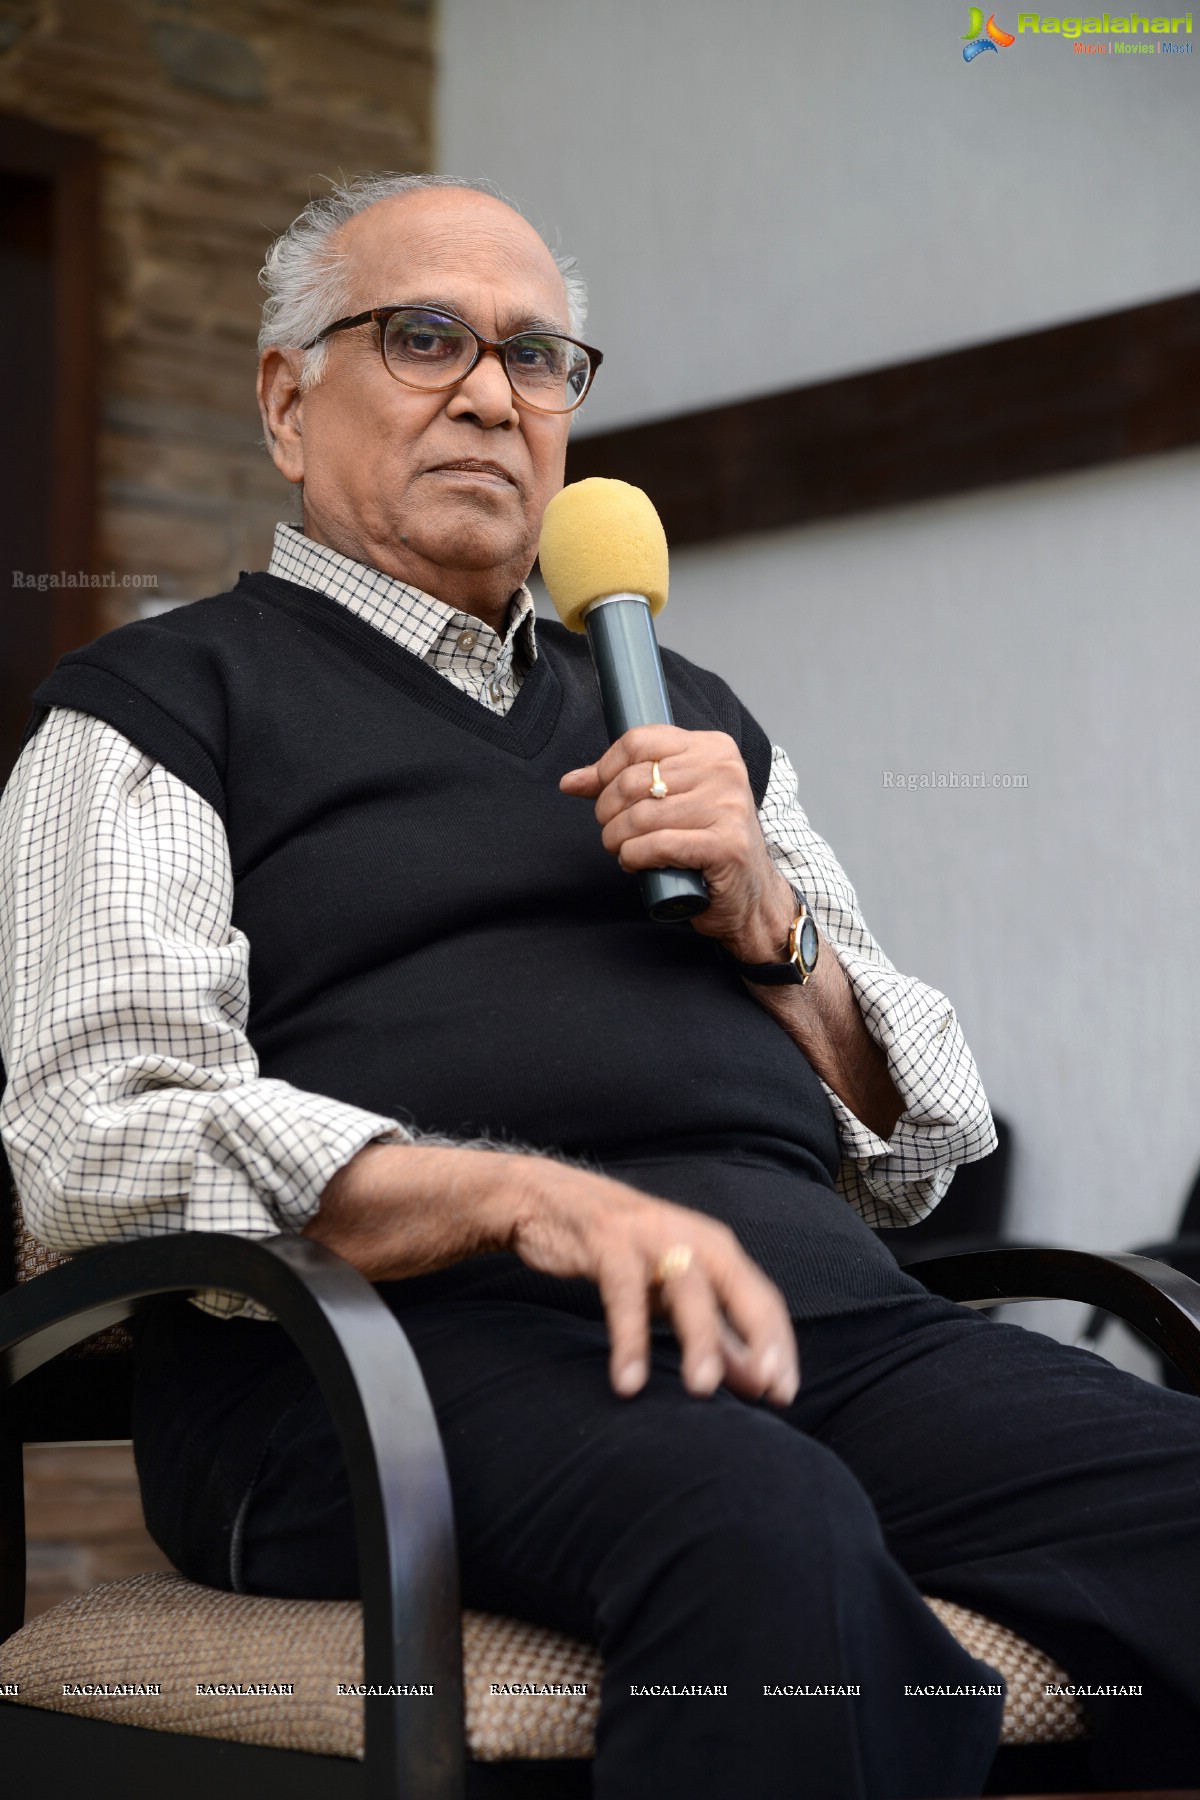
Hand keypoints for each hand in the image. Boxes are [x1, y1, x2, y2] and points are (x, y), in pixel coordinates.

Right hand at [308, 1142, 798, 1406]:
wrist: (545, 1200)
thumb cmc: (620, 1253)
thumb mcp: (669, 1293)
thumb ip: (714, 1335)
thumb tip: (757, 1383)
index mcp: (716, 1249)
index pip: (763, 1299)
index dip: (778, 1346)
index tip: (785, 1396)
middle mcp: (692, 1236)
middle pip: (737, 1289)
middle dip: (756, 1340)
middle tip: (765, 1394)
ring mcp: (651, 1235)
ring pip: (687, 1288)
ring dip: (699, 1338)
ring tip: (701, 1391)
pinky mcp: (607, 1240)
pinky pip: (623, 1292)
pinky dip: (628, 1336)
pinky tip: (627, 1381)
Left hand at [560, 725, 795, 961]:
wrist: (750, 896)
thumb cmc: (707, 844)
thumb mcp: (672, 801)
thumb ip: (624, 783)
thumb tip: (571, 781)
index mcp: (713, 748)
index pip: (639, 741)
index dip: (606, 770)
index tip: (601, 794)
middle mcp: (724, 770)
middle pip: (633, 781)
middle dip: (608, 812)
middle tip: (613, 831)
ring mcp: (728, 807)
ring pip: (639, 817)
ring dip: (617, 840)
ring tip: (623, 849)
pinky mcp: (726, 846)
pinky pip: (655, 846)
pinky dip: (633, 858)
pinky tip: (637, 864)